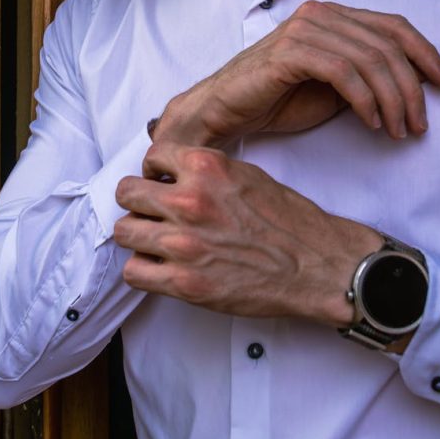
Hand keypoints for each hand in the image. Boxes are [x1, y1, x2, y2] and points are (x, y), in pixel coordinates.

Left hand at [114, 142, 381, 322]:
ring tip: (155, 241)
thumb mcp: (245, 174)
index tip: (159, 182)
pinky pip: (134, 271)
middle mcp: (189, 202)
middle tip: (152, 212)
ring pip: (123, 232)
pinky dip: (144, 269)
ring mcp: (183, 243)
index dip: (154, 171)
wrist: (315, 264)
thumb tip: (169, 175)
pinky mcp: (184, 282)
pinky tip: (161, 267)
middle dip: (138, 202)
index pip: (150, 157)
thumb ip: (203, 172)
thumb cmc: (287, 221)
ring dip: (137, 236)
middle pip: (127, 194)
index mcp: (206, 168)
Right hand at [153, 1, 439, 145]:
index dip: (423, 51)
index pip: (392, 25)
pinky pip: (344, 72)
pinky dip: (365, 100)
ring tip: (398, 130)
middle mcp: (320, 14)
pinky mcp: (290, 52)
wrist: (225, 111)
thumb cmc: (276, 100)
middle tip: (418, 124)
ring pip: (370, 59)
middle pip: (386, 44)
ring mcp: (303, 29)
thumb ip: (366, 76)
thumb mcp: (334, 87)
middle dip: (411, 88)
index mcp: (332, 15)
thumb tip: (413, 83)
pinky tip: (372, 123)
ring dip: (392, 100)